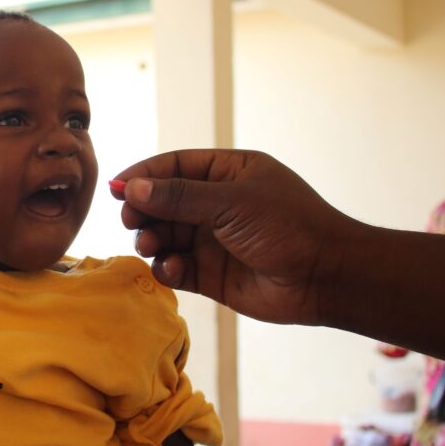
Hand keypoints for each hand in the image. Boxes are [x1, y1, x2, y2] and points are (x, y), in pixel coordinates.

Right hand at [111, 149, 356, 325]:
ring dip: (152, 240)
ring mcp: (213, 239)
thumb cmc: (289, 226)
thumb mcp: (231, 202)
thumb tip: (132, 187)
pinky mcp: (211, 274)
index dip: (143, 175)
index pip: (173, 167)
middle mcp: (217, 204)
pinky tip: (172, 269)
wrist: (327, 278)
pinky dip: (167, 268)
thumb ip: (178, 196)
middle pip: (163, 202)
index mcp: (227, 173)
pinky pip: (175, 267)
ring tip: (151, 246)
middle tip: (131, 221)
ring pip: (165, 235)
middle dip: (143, 211)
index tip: (116, 189)